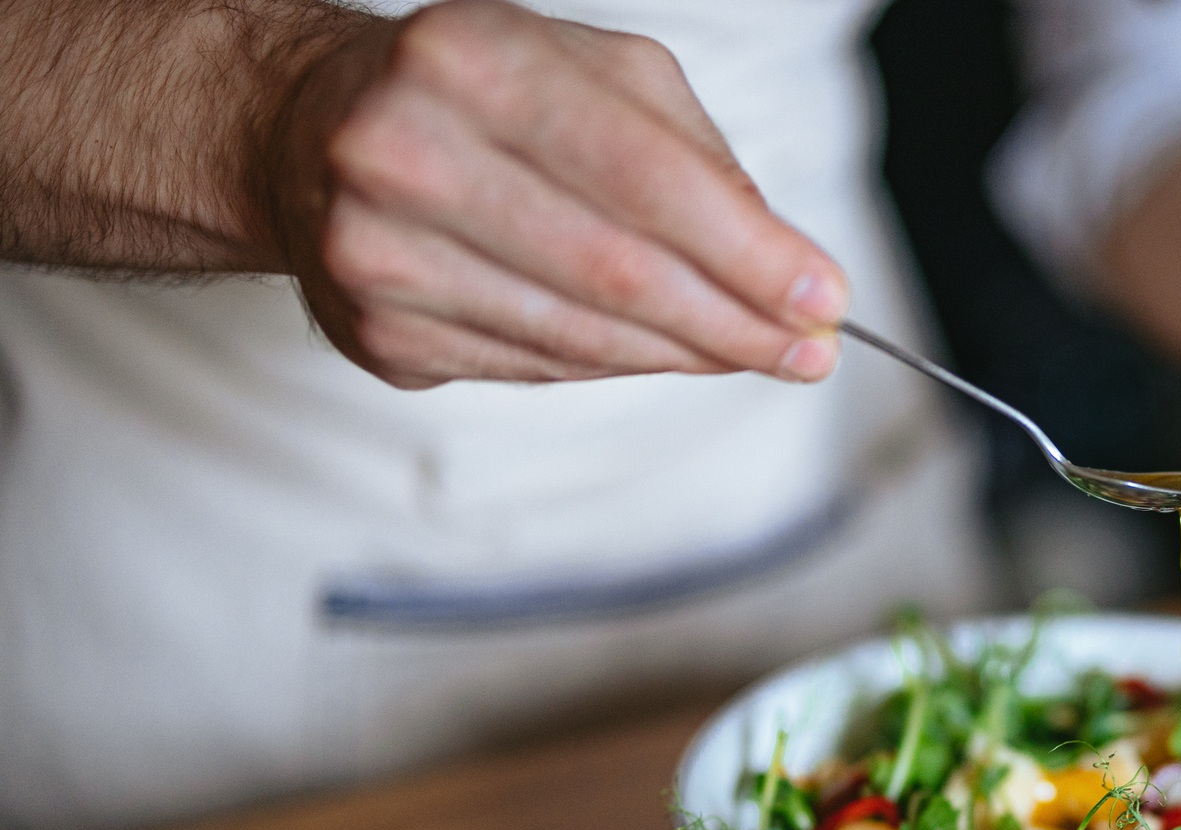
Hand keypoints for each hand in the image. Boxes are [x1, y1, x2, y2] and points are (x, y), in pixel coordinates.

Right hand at [266, 0, 846, 387]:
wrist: (308, 130)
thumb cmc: (483, 95)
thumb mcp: (593, 76)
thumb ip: (696, 158)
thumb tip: (788, 269)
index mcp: (471, 61)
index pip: (646, 178)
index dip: (748, 252)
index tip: (824, 299)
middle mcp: (408, 154)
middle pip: (619, 273)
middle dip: (735, 323)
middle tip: (810, 352)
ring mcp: (381, 254)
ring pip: (583, 337)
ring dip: (689, 357)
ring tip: (756, 353)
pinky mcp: (380, 334)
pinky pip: (539, 369)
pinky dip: (617, 367)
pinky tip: (663, 353)